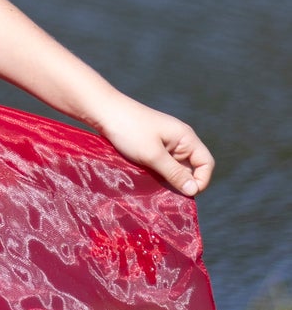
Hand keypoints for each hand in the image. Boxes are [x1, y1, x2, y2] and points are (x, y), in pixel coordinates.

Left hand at [92, 96, 213, 197]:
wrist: (104, 112)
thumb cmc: (130, 130)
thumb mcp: (153, 155)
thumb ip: (174, 173)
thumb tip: (193, 191)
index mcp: (186, 138)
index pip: (206, 163)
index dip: (201, 181)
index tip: (186, 195)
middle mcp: (180, 141)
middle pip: (191, 169)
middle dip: (182, 184)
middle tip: (166, 196)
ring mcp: (166, 145)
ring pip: (175, 170)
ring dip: (168, 181)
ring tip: (155, 190)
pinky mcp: (152, 149)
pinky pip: (162, 166)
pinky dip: (157, 175)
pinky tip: (147, 182)